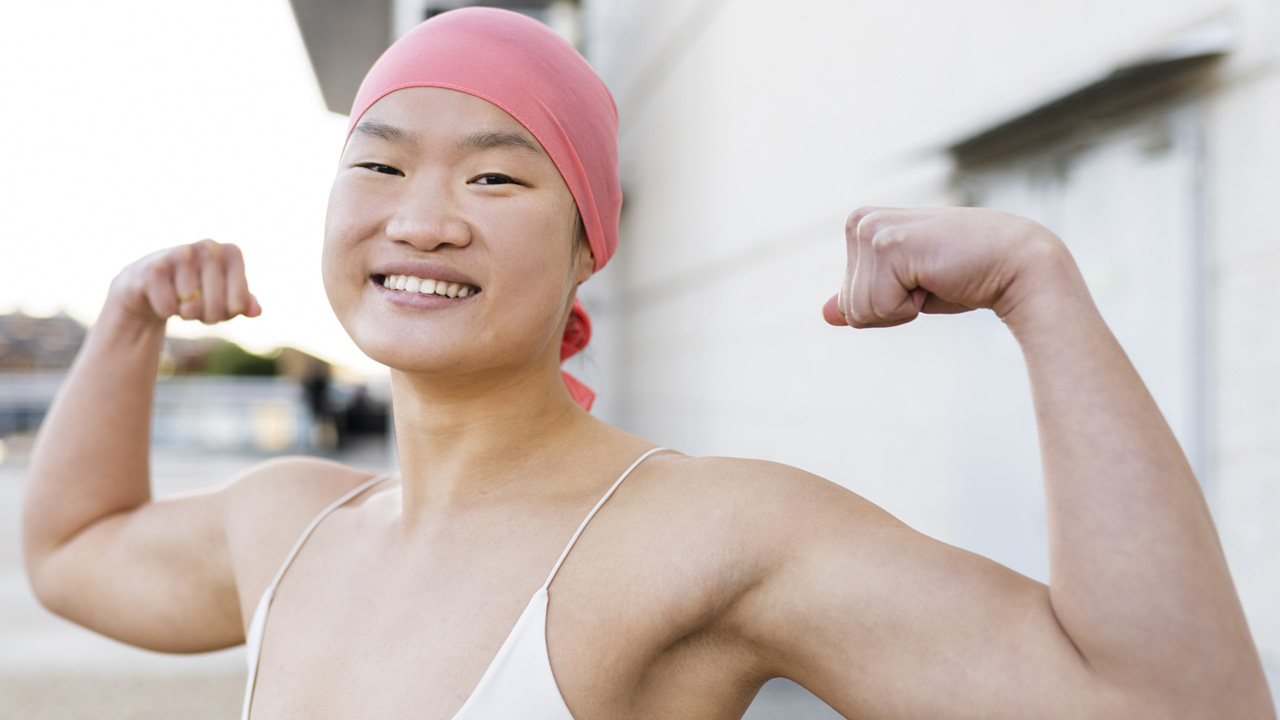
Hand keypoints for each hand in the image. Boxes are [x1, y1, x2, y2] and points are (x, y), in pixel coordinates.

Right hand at [108, 240, 261, 326]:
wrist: (154, 286)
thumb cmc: (199, 292)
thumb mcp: (226, 298)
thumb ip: (244, 303)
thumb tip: (256, 310)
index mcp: (231, 253)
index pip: (240, 299)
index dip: (230, 312)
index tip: (224, 308)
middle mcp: (208, 247)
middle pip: (217, 302)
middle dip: (210, 316)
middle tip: (202, 313)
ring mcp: (180, 253)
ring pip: (191, 304)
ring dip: (187, 313)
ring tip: (183, 303)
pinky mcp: (153, 267)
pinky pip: (167, 305)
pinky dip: (166, 311)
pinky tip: (162, 299)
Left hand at [822, 207, 1071, 327]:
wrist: (1018, 266)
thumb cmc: (965, 277)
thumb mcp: (905, 290)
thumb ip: (863, 298)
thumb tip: (824, 314)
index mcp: (860, 225)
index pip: (847, 300)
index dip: (887, 305)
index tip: (921, 279)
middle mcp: (860, 221)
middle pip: (850, 306)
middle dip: (892, 308)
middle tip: (931, 278)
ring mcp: (872, 230)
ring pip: (860, 310)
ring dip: (903, 308)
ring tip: (934, 275)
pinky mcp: (887, 244)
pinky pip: (877, 308)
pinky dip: (909, 308)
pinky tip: (936, 277)